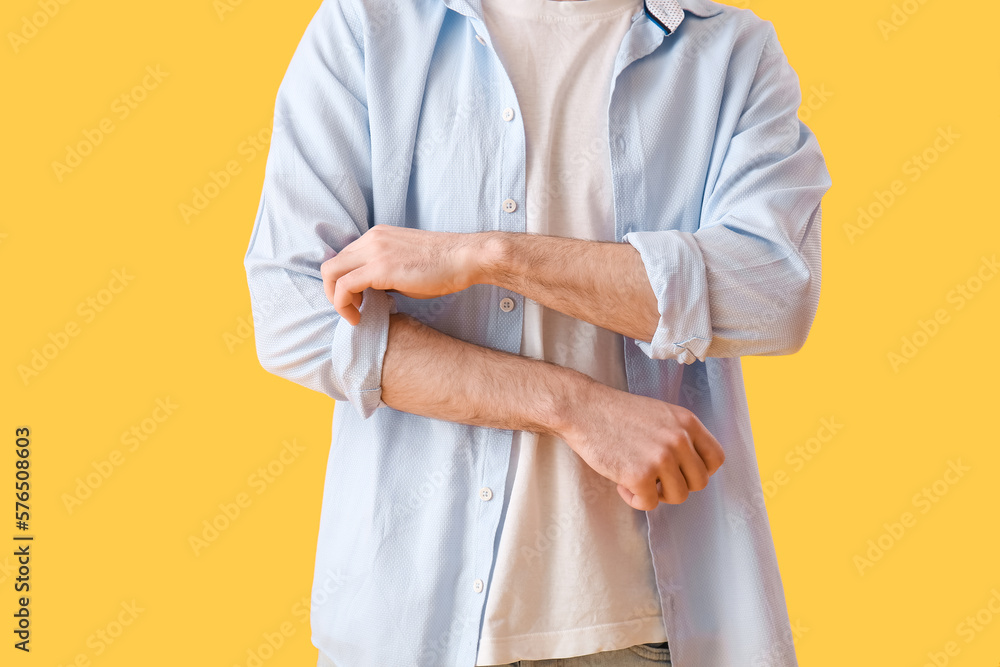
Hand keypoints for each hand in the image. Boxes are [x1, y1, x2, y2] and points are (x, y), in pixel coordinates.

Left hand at [320, 225, 486, 324]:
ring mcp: (374, 252)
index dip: (344, 282)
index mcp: (377, 236)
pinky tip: (358, 316)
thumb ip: (384, 273)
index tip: (357, 299)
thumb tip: (372, 291)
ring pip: (331, 274)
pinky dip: (343, 304)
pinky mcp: (379, 269)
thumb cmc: (443, 265)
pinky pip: (344, 286)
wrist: (464, 257)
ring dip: (336, 299)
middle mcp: (371, 239)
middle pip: (332, 264)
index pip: (344, 258)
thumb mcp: (405, 263)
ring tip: (354, 314)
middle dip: (334, 291)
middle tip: (353, 309)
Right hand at [558, 378, 725, 509]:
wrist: (583, 409)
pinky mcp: (639, 475)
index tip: (682, 472)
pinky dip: (635, 499)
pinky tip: (622, 484)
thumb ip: (679, 435)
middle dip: (677, 485)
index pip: (716, 458)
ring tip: (636, 479)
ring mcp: (661, 458)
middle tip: (655, 478)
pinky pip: (650, 504)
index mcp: (687, 422)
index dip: (700, 471)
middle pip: (699, 482)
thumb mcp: (659, 414)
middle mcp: (679, 439)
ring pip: (678, 496)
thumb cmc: (616, 413)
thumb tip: (690, 468)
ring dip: (657, 494)